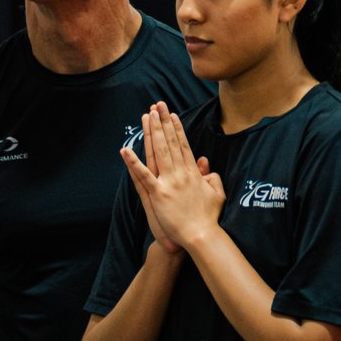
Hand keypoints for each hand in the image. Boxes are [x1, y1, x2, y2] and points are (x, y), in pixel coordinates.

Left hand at [122, 103, 223, 252]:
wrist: (200, 236)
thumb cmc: (208, 218)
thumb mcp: (216, 193)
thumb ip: (210, 177)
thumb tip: (204, 162)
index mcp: (192, 173)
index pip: (183, 145)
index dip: (176, 128)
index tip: (171, 114)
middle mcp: (180, 173)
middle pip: (170, 143)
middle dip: (163, 123)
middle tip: (157, 105)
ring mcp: (168, 183)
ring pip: (158, 152)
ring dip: (152, 133)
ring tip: (147, 116)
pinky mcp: (158, 194)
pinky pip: (143, 176)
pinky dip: (133, 163)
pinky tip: (125, 149)